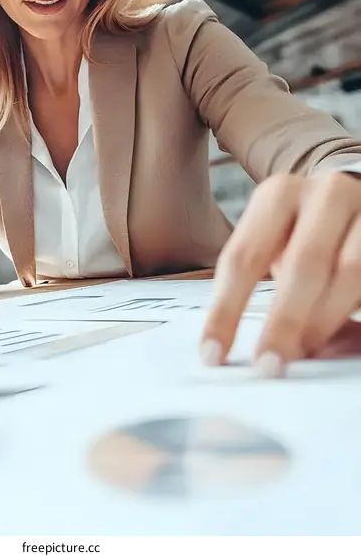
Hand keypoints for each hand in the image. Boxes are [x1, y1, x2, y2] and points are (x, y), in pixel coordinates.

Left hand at [200, 171, 360, 376]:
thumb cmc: (310, 231)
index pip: (243, 257)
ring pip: (349, 271)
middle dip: (285, 320)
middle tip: (269, 364)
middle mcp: (324, 195)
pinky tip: (346, 337)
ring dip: (325, 320)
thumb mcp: (280, 242)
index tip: (212, 354)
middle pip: (303, 263)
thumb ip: (272, 284)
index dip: (226, 310)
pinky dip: (355, 309)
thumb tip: (273, 351)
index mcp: (279, 196)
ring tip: (306, 352)